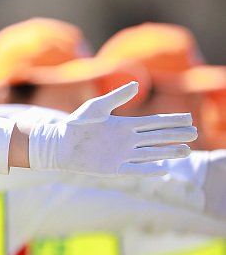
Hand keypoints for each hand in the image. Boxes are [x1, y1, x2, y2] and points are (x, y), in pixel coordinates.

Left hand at [28, 82, 195, 176]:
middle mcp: (127, 141)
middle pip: (157, 137)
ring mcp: (122, 155)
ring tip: (186, 150)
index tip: (188, 119)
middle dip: (175, 135)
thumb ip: (116, 97)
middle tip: (194, 133)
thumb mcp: (96, 107)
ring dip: (168, 152)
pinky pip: (135, 170)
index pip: (153, 122)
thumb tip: (137, 84)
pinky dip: (149, 170)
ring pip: (151, 153)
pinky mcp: (114, 169)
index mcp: (124, 126)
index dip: (170, 120)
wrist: (59, 144)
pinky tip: (164, 168)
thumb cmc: (75, 124)